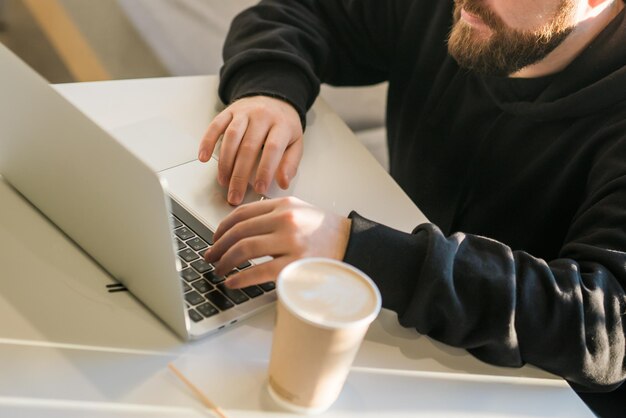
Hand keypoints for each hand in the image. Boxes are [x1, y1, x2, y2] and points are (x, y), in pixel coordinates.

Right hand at [198, 96, 303, 204]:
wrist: (275, 98)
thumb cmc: (284, 126)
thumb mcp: (296, 143)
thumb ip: (290, 164)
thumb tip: (283, 183)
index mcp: (281, 125)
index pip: (272, 149)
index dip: (265, 170)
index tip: (259, 189)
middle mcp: (262, 116)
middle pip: (248, 147)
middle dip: (240, 175)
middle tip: (235, 195)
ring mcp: (244, 112)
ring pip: (231, 137)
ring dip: (225, 163)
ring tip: (223, 182)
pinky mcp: (229, 111)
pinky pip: (215, 125)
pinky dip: (207, 142)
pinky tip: (204, 157)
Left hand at [203, 197, 351, 287]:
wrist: (353, 244)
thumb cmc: (325, 232)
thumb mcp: (300, 211)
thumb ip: (272, 214)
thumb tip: (240, 229)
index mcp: (283, 205)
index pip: (242, 213)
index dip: (222, 228)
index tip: (215, 239)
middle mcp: (286, 220)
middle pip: (239, 232)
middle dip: (219, 247)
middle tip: (210, 257)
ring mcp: (290, 242)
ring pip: (244, 249)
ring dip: (225, 262)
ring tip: (219, 270)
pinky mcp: (295, 264)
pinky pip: (259, 272)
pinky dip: (240, 278)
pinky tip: (232, 282)